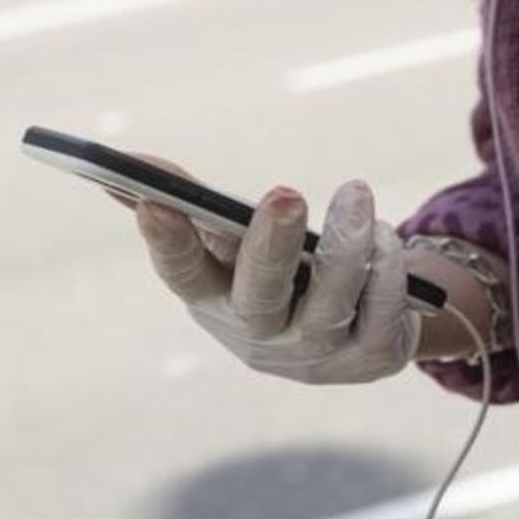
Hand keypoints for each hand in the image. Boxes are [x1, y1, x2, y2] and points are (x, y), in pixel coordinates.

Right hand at [131, 159, 419, 382]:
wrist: (351, 335)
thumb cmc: (277, 274)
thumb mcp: (232, 244)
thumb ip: (191, 202)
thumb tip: (131, 161)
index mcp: (214, 298)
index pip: (181, 275)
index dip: (166, 242)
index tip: (151, 201)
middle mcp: (260, 335)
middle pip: (258, 297)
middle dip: (270, 245)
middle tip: (286, 194)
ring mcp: (316, 352)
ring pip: (330, 303)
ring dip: (346, 246)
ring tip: (355, 194)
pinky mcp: (371, 357)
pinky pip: (382, 311)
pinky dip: (387, 269)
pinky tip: (384, 234)